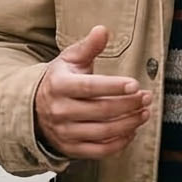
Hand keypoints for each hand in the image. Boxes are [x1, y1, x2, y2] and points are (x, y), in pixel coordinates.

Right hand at [31, 26, 150, 160]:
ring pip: (103, 132)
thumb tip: (102, 30)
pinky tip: (131, 131)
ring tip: (144, 113)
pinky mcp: (70, 148)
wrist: (35, 107)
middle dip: (128, 105)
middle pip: (101, 110)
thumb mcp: (70, 59)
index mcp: (58, 85)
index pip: (90, 87)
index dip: (114, 87)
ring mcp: (64, 132)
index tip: (135, 84)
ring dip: (129, 124)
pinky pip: (99, 150)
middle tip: (146, 98)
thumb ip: (88, 46)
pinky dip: (119, 143)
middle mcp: (59, 110)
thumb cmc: (59, 80)